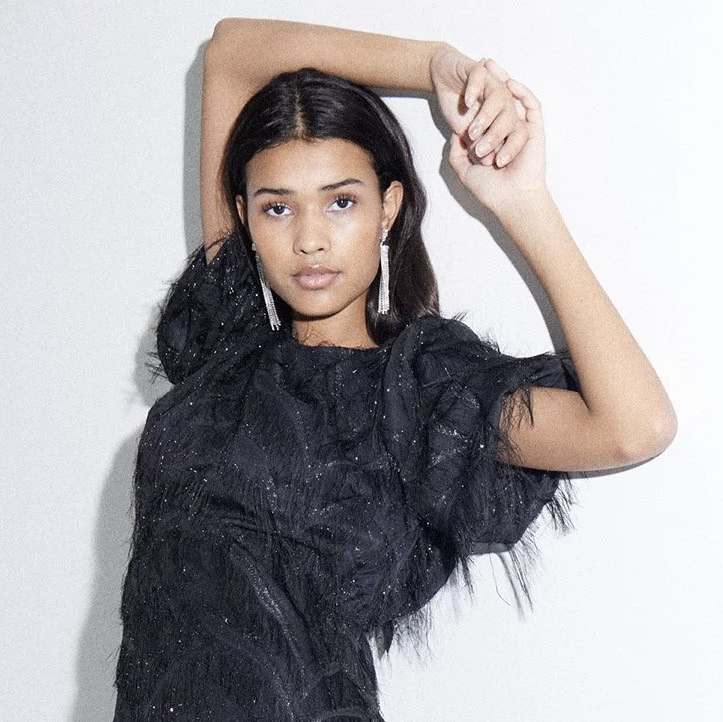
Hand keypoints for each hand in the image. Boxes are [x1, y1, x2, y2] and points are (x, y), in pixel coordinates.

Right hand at [430, 46, 527, 166]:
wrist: (442, 78)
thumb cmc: (458, 107)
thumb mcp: (469, 135)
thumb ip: (477, 146)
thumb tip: (487, 160)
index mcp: (505, 117)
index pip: (518, 132)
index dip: (511, 147)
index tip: (498, 162)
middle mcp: (503, 99)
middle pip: (510, 116)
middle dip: (496, 136)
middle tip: (480, 150)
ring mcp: (491, 83)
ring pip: (499, 98)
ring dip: (487, 117)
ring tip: (472, 131)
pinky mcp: (477, 70)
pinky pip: (480, 78)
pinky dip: (475, 90)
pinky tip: (468, 103)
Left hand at [448, 60, 546, 216]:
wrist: (511, 200)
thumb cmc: (491, 190)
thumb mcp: (465, 171)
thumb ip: (458, 154)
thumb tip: (455, 136)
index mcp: (494, 141)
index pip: (487, 114)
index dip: (479, 97)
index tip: (466, 82)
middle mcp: (509, 134)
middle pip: (501, 101)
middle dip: (492, 82)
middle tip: (480, 64)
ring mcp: (523, 132)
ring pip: (516, 100)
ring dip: (505, 81)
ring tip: (492, 66)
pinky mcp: (535, 132)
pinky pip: (532, 107)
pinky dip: (522, 94)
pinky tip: (510, 83)